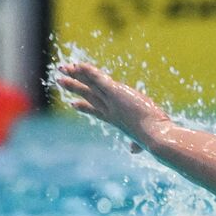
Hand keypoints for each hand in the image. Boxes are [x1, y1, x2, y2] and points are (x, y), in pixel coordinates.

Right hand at [55, 63, 170, 152]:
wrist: (155, 137)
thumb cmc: (153, 140)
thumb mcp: (142, 142)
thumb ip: (136, 145)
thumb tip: (134, 151)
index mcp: (116, 120)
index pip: (97, 111)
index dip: (85, 107)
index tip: (73, 104)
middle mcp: (110, 110)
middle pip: (89, 95)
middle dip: (74, 88)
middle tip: (60, 81)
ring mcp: (111, 101)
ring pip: (91, 85)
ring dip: (77, 75)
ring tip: (63, 68)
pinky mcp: (116, 92)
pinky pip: (98, 78)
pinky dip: (88, 71)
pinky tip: (78, 64)